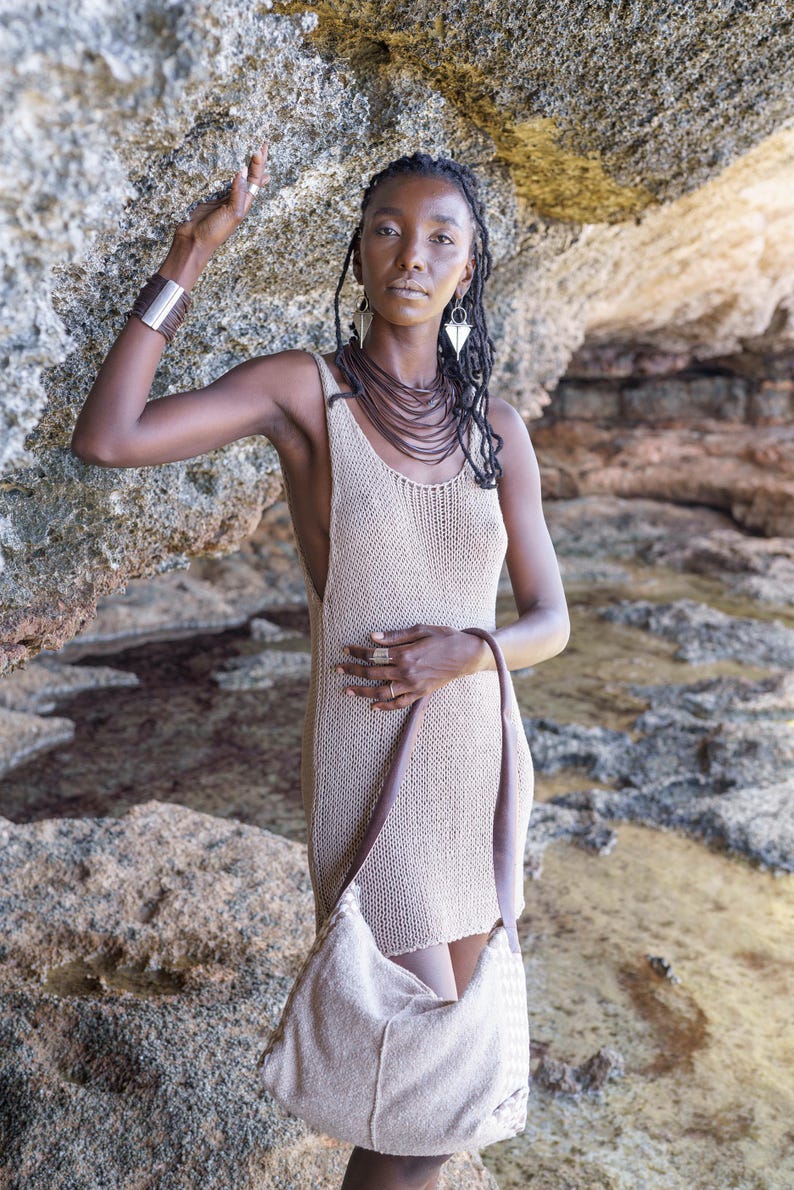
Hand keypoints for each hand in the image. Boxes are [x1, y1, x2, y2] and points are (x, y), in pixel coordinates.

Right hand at [172, 140, 270, 255]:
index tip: (259, 148)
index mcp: (244, 204)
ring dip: (246, 166)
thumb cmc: (215, 231)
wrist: (193, 240)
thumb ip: (238, 192)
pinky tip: (232, 167)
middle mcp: (236, 199)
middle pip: (250, 177)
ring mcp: (223, 197)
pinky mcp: (210, 196)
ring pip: (237, 177)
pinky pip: (221, 180)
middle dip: (257, 162)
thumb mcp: (232, 213)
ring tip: (254, 154)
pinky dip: (227, 172)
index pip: (255, 180)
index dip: (259, 165)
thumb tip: (243, 170)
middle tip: (263, 145)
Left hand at [335, 623, 485, 710]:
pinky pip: (399, 704)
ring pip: (381, 692)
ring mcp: (413, 685)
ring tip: (347, 690)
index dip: (357, 651)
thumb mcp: (421, 630)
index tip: (345, 649)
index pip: (373, 654)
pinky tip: (372, 706)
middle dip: (352, 671)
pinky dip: (385, 707)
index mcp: (405, 654)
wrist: (468, 655)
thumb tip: (373, 637)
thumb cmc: (445, 638)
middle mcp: (406, 672)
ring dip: (362, 691)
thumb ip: (396, 636)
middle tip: (337, 669)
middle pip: (372, 674)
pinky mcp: (420, 694)